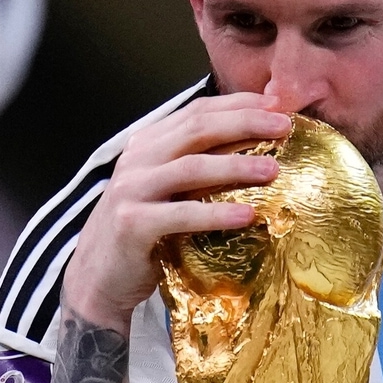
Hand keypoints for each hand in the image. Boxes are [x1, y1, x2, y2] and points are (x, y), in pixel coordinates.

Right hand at [62, 93, 290, 327]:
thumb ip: (197, 165)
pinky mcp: (132, 225)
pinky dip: (216, 213)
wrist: (97, 277)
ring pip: (191, 168)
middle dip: (245, 123)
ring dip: (236, 165)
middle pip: (197, 130)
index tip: (277, 105)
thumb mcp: (167, 190)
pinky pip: (181, 214)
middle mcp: (138, 159)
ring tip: (273, 169)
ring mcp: (132, 190)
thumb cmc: (143, 232)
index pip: (197, 111)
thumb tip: (254, 145)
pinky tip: (248, 215)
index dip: (238, 104)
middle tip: (284, 126)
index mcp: (148, 143)